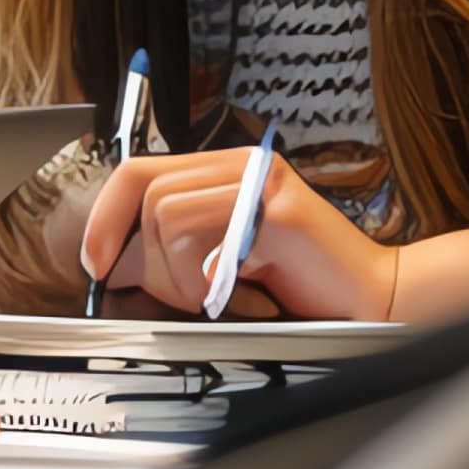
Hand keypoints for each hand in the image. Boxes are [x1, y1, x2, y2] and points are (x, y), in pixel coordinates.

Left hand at [76, 149, 395, 319]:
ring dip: (181, 275)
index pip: (138, 172)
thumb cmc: (298, 286)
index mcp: (225, 171)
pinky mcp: (275, 209)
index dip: (105, 216)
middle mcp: (242, 165)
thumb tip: (108, 257)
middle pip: (147, 192)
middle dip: (149, 257)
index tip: (95, 261)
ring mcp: (261, 182)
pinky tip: (243, 294)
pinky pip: (205, 239)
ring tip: (220, 296)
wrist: (373, 303)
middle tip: (184, 295)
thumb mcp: (220, 259)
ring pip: (168, 215)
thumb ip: (172, 248)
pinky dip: (209, 281)